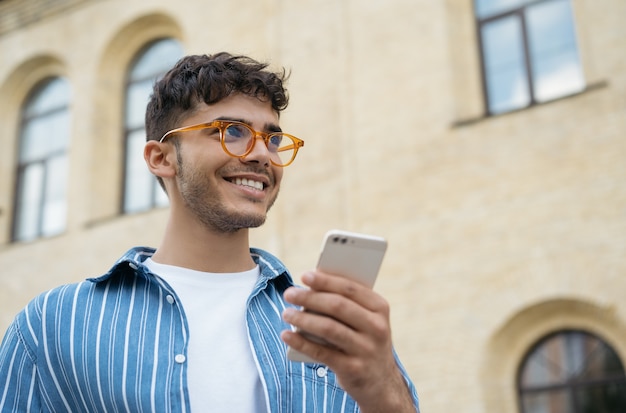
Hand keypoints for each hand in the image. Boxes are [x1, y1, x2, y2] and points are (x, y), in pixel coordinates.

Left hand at [281, 271, 414, 412]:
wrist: (381, 383)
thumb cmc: (364, 341)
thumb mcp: (366, 321)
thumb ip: (346, 304)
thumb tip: (311, 287)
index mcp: (379, 308)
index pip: (350, 289)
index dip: (326, 281)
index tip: (305, 276)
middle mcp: (377, 328)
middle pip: (338, 306)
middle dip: (310, 297)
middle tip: (289, 293)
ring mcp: (366, 349)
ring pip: (328, 328)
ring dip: (303, 319)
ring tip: (286, 313)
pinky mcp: (353, 369)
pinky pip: (322, 353)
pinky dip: (301, 343)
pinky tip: (287, 335)